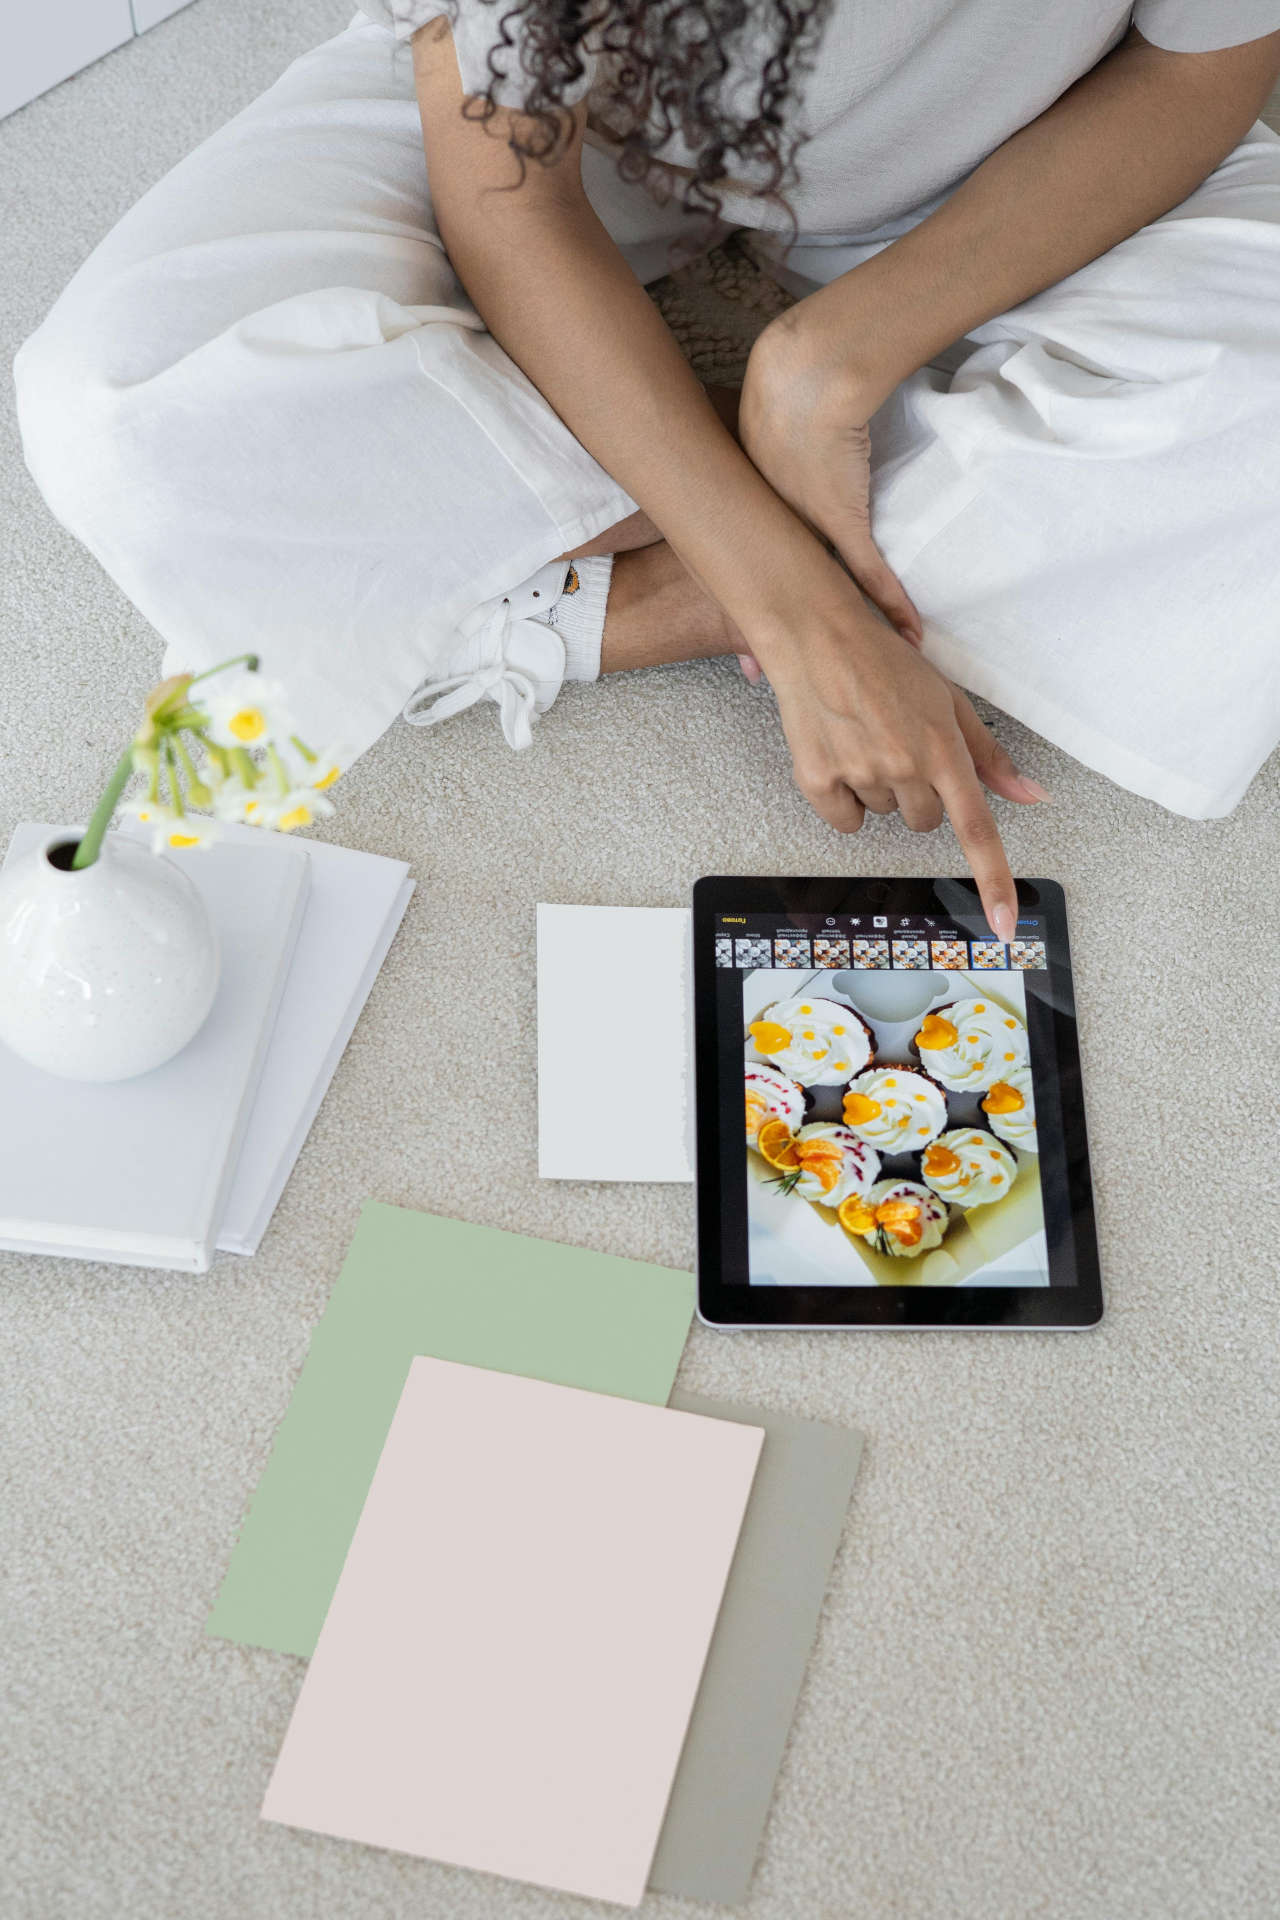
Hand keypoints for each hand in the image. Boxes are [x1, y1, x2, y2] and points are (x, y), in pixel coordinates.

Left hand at [739, 303, 921, 643]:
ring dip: (828, 634)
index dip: (737, 609)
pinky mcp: (846, 519)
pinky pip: (868, 575)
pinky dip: (889, 607)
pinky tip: (906, 638)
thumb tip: (766, 443)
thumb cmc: (792, 385)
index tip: (734, 648)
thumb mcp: (763, 423)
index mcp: (753, 504)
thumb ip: (760, 443)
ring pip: (817, 595)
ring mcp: (810, 528)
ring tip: (828, 674)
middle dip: (755, 638)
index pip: (747, 568)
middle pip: (769, 593)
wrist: (808, 374)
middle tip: (748, 676)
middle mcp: (775, 524)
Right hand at [748, 584, 1041, 941]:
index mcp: (944, 748)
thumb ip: (990, 757)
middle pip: (924, 822)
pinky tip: (842, 755)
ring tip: (867, 739)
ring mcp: (860, 775)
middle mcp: (905, 766)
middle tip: (901, 748)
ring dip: (880, 789)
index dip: (993, 882)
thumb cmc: (884, 661)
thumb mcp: (950, 702)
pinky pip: (845, 819)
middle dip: (918, 794)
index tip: (1001, 925)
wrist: (816, 637)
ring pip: (884, 816)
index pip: (976, 830)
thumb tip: (1031, 796)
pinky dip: (844, 798)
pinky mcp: (819, 779)